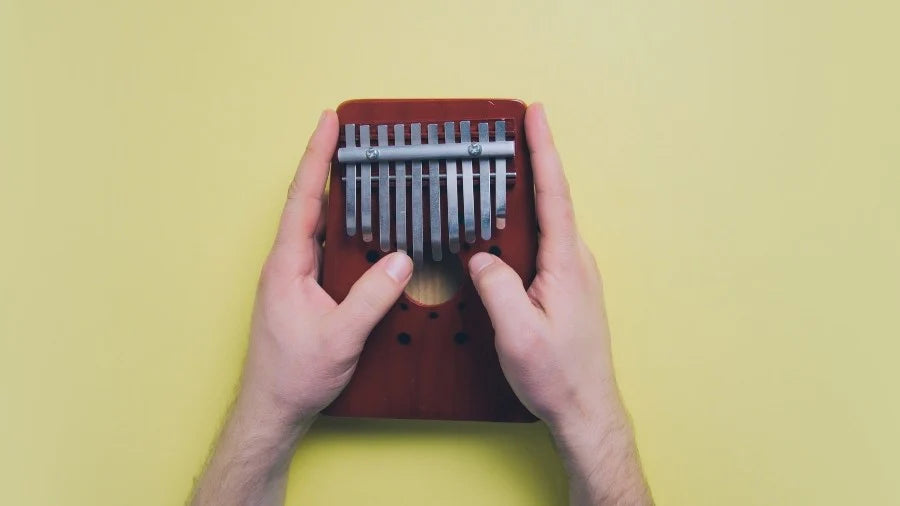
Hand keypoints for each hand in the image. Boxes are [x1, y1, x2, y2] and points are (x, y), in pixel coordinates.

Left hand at [242, 109, 412, 422]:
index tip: (329, 122)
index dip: (317, 157)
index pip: (304, 199)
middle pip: (309, 204)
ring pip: (318, 227)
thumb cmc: (294, 375)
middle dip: (328, 166)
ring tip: (361, 173)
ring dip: (338, 199)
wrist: (272, 408)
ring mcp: (293, 278)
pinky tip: (364, 231)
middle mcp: (286, 265)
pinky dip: (344, 231)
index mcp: (287, 265)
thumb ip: (371, 297)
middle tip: (352, 137)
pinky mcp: (303, 292)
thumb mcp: (340, 335)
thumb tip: (401, 260)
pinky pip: (325, 250)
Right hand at [467, 104, 651, 504]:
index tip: (536, 115)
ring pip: (548, 224)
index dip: (544, 151)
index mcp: (566, 265)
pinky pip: (545, 245)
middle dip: (534, 162)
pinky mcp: (569, 288)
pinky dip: (527, 226)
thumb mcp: (517, 333)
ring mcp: (575, 275)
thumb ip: (496, 287)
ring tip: (503, 173)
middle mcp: (576, 263)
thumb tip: (479, 256)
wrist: (586, 409)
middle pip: (552, 200)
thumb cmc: (557, 375)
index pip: (554, 195)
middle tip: (511, 132)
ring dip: (528, 196)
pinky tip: (508, 230)